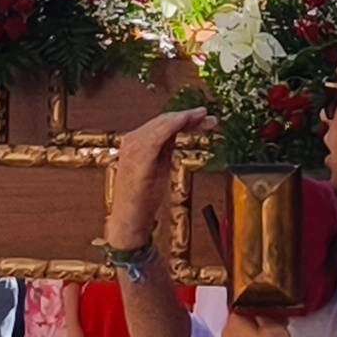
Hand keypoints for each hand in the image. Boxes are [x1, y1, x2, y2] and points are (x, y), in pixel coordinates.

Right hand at [107, 107, 210, 251]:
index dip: (182, 118)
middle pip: (163, 121)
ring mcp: (133, 148)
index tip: (201, 117)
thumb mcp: (157, 167)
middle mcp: (132, 141)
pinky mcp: (138, 157)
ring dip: (184, 118)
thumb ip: (165, 149)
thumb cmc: (141, 199)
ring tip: (204, 117)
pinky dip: (173, 125)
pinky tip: (186, 121)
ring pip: (162, 124)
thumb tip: (178, 133)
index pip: (161, 124)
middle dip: (187, 116)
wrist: (129, 220)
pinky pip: (157, 135)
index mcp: (135, 144)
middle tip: (207, 116)